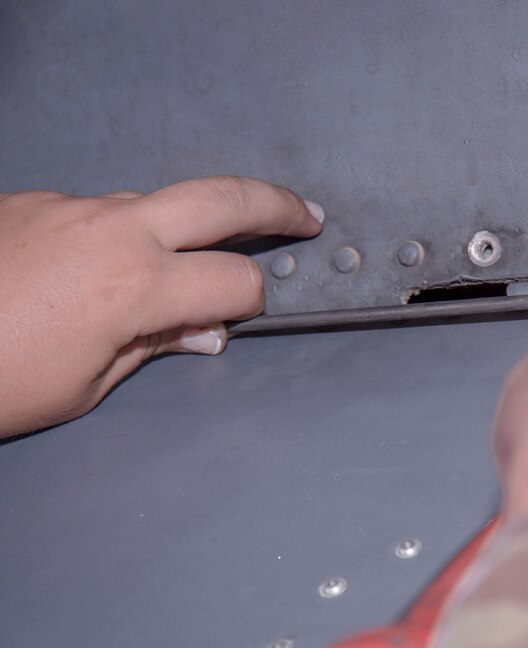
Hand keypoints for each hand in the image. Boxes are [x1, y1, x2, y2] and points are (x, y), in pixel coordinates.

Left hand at [0, 176, 323, 436]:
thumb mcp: (87, 384)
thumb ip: (156, 346)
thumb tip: (202, 332)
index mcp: (136, 286)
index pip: (234, 280)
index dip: (249, 302)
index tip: (243, 315)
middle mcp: (113, 232)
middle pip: (222, 197)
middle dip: (275, 204)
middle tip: (305, 215)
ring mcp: (72, 207)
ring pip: (157, 200)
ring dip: (186, 222)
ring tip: (189, 254)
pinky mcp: (35, 202)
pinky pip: (97, 210)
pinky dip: (116, 233)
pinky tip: (95, 268)